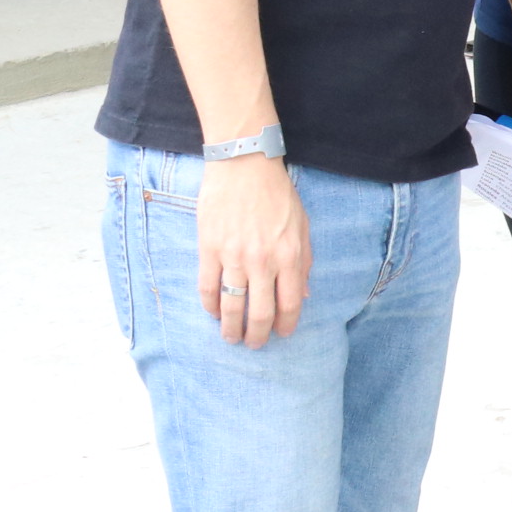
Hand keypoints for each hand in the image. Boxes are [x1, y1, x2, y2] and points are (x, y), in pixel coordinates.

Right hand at [197, 155, 312, 346]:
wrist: (244, 166)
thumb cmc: (278, 195)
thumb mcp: (303, 227)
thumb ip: (304, 262)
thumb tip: (303, 295)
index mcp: (290, 257)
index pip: (289, 304)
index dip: (285, 325)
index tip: (282, 335)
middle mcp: (263, 262)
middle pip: (260, 312)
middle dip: (258, 335)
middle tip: (254, 345)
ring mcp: (234, 257)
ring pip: (231, 306)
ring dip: (230, 328)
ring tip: (231, 338)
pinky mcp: (209, 249)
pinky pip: (208, 287)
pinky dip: (210, 305)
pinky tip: (213, 313)